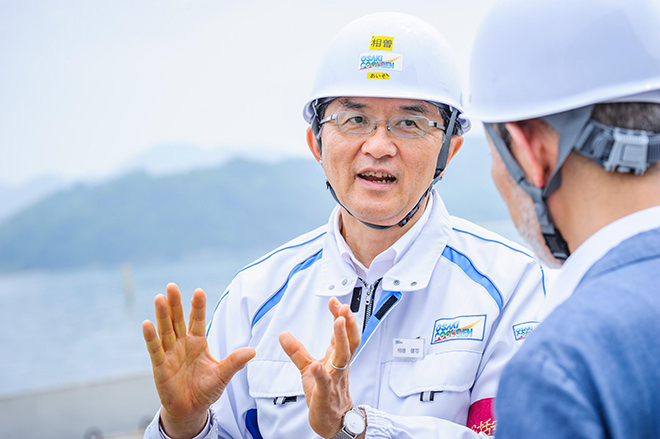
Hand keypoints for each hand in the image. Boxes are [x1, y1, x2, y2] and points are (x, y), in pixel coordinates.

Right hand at [142, 283, 255, 438]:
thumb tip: (253, 351)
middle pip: (178, 320)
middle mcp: (182, 344)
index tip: (198, 291)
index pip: (197, 320)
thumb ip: (234, 362)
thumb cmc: (206, 390)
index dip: (198, 306)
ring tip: (159, 298)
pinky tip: (147, 323)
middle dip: (175, 304)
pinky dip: (151, 337)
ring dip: (162, 315)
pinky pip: (155, 350)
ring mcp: (170, 353)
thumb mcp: (222, 375)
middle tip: (172, 286)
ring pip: (165, 330)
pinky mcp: (160, 366)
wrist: (190, 409)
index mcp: (198, 342)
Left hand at [279, 297, 361, 437]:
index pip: (342, 333)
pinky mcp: (325, 395)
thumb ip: (297, 351)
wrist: (334, 421)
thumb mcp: (308, 368)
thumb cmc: (325, 394)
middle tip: (344, 308)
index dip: (340, 317)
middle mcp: (339, 367)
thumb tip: (283, 335)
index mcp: (336, 359)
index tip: (335, 302)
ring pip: (343, 358)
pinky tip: (315, 366)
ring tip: (337, 323)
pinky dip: (321, 375)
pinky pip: (325, 384)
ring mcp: (334, 380)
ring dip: (341, 339)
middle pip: (350, 341)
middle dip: (348, 323)